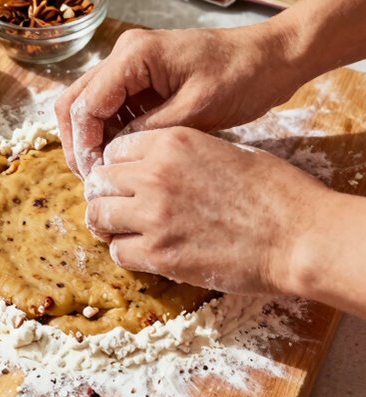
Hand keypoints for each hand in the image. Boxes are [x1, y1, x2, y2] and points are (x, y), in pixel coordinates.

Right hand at [56, 22, 297, 178]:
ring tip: (110, 174)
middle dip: (79, 142)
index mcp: (134, 55)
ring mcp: (133, 65)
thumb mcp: (196, 111)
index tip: (95, 177)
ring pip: (91, 105)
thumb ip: (149, 132)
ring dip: (94, 138)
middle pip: (76, 101)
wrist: (272, 58)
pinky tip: (127, 158)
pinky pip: (114, 107)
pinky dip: (113, 132)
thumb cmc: (242, 77)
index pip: (85, 104)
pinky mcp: (144, 78)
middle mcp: (125, 54)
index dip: (84, 144)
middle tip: (94, 179)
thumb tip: (112, 157)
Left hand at [83, 127, 331, 299]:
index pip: (115, 149)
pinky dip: (127, 252)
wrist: (298, 236)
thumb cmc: (275, 191)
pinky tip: (147, 251)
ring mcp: (153, 216)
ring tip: (127, 230)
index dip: (117, 166)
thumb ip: (183, 155)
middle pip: (98, 181)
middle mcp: (155, 174)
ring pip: (99, 216)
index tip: (125, 180)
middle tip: (120, 207)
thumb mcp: (225, 150)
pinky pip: (118, 252)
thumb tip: (159, 166)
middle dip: (106, 194)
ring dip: (109, 224)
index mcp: (172, 142)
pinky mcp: (160, 254)